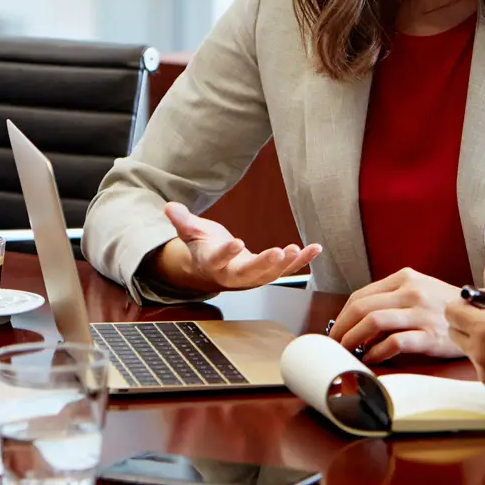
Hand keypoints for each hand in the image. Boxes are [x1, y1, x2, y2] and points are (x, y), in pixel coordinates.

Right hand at [146, 202, 321, 293]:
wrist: (210, 268)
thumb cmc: (202, 247)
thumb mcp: (190, 232)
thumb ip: (182, 221)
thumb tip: (169, 207)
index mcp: (211, 263)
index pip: (218, 259)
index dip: (227, 252)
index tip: (237, 242)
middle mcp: (232, 275)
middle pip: (248, 274)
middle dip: (264, 265)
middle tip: (278, 253)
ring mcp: (251, 277)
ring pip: (270, 275)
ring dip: (286, 264)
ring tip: (297, 250)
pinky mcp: (266, 273)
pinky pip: (286, 269)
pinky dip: (301, 260)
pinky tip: (315, 249)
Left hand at [330, 268, 463, 362]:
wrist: (483, 315)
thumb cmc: (446, 306)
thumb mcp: (419, 290)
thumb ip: (391, 300)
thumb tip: (358, 323)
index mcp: (405, 278)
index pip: (360, 295)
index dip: (342, 315)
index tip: (335, 329)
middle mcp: (411, 292)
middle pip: (362, 308)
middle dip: (341, 328)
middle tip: (334, 344)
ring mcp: (421, 313)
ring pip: (373, 322)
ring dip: (353, 339)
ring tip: (347, 351)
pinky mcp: (430, 335)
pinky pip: (394, 343)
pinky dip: (376, 352)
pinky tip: (371, 359)